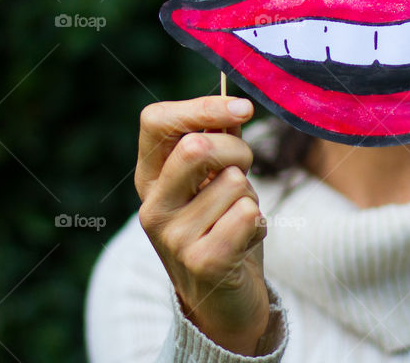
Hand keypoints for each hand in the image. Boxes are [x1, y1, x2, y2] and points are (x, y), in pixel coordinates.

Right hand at [135, 96, 269, 354]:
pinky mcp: (203, 262)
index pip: (155, 120)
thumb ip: (218, 142)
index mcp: (150, 178)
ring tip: (238, 221)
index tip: (242, 108)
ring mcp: (172, 237)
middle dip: (238, 151)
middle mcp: (152, 206)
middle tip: (245, 171)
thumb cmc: (221, 230)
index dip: (202, 106)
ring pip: (234, 183)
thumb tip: (236, 107)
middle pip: (197, 147)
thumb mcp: (213, 181)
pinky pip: (248, 214)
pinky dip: (259, 224)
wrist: (223, 303)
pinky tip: (245, 243)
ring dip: (251, 197)